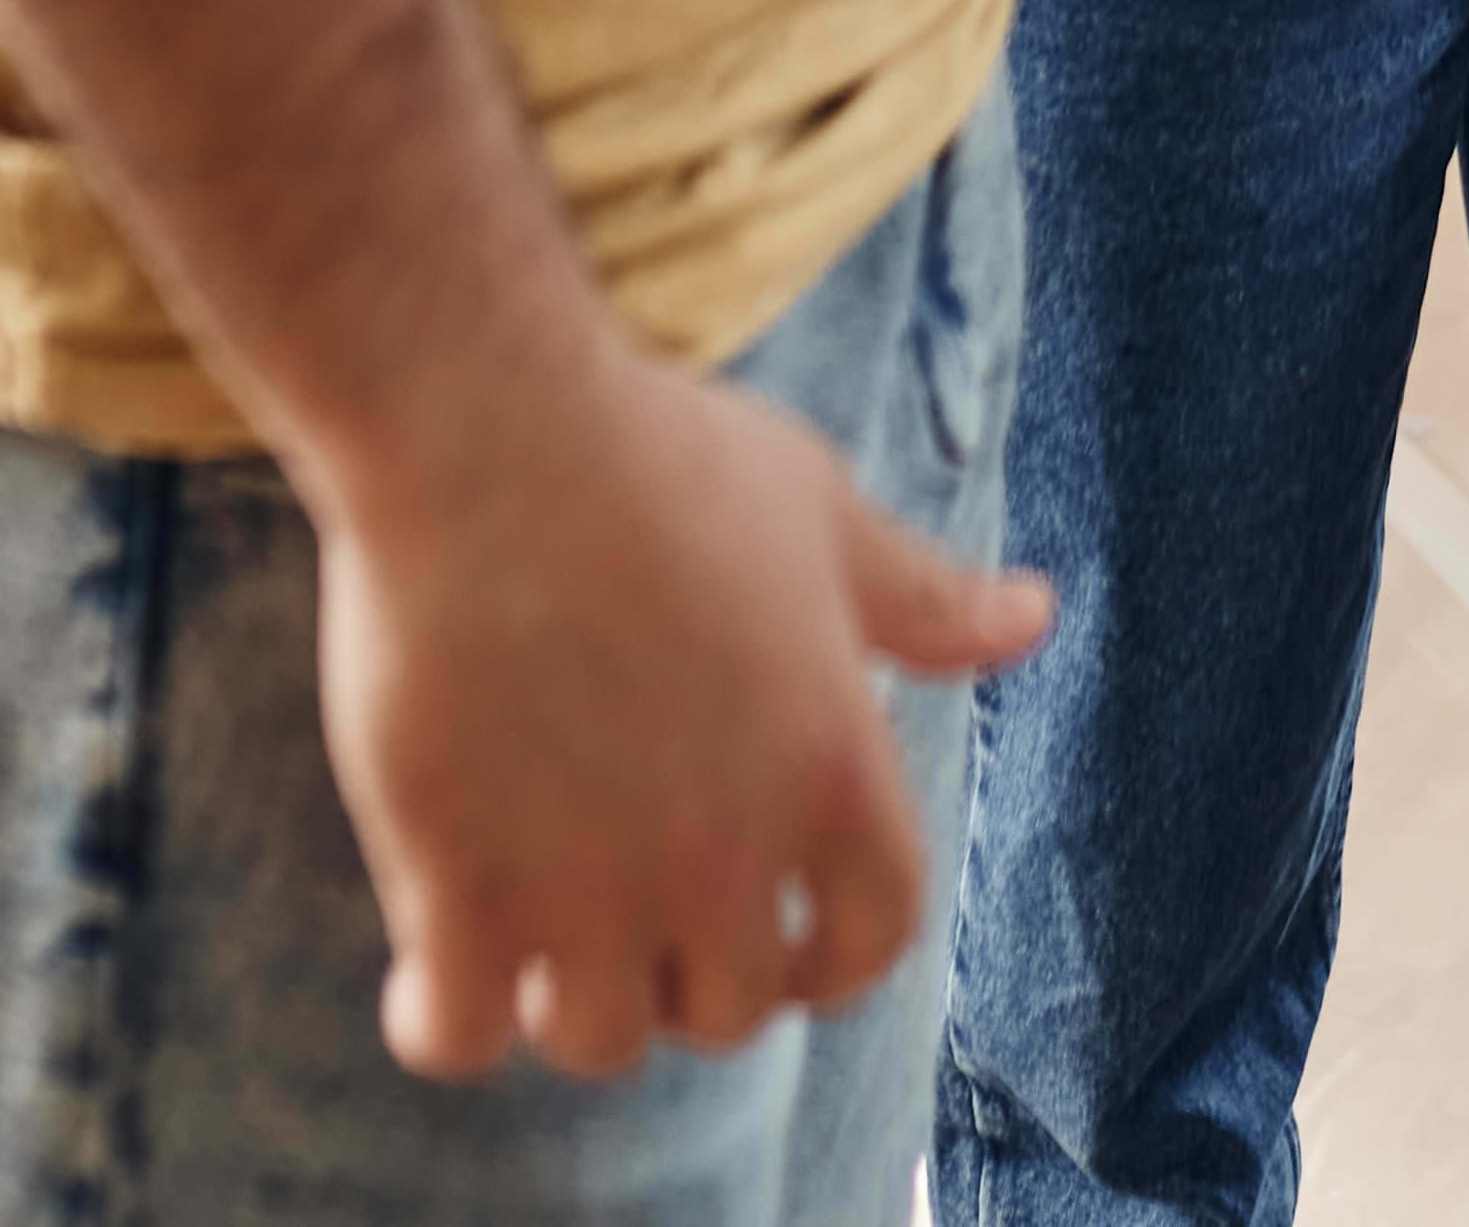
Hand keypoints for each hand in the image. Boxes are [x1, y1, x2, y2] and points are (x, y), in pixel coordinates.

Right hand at [312, 328, 1050, 1081]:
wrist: (489, 430)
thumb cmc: (661, 457)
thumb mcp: (820, 515)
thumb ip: (923, 601)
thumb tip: (1035, 618)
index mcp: (835, 767)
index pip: (875, 936)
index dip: (835, 955)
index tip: (788, 944)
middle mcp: (726, 851)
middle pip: (733, 1010)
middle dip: (694, 974)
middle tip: (640, 905)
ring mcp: (591, 883)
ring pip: (601, 1038)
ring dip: (576, 1000)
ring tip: (545, 929)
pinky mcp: (461, 887)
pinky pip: (460, 1033)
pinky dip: (446, 1018)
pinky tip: (433, 967)